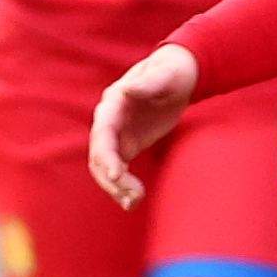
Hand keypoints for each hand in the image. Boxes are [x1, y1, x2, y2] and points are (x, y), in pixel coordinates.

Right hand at [87, 45, 200, 204]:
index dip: (106, 156)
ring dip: (116, 188)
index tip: (117, 176)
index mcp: (114, 103)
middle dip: (112, 179)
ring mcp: (116, 135)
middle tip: (134, 197)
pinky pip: (118, 172)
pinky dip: (123, 188)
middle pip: (99, 156)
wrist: (178, 77)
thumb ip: (147, 83)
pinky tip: (134, 202)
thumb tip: (127, 91)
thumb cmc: (173, 73)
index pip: (103, 133)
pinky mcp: (126, 146)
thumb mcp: (165, 75)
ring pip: (105, 168)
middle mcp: (109, 121)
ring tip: (134, 203)